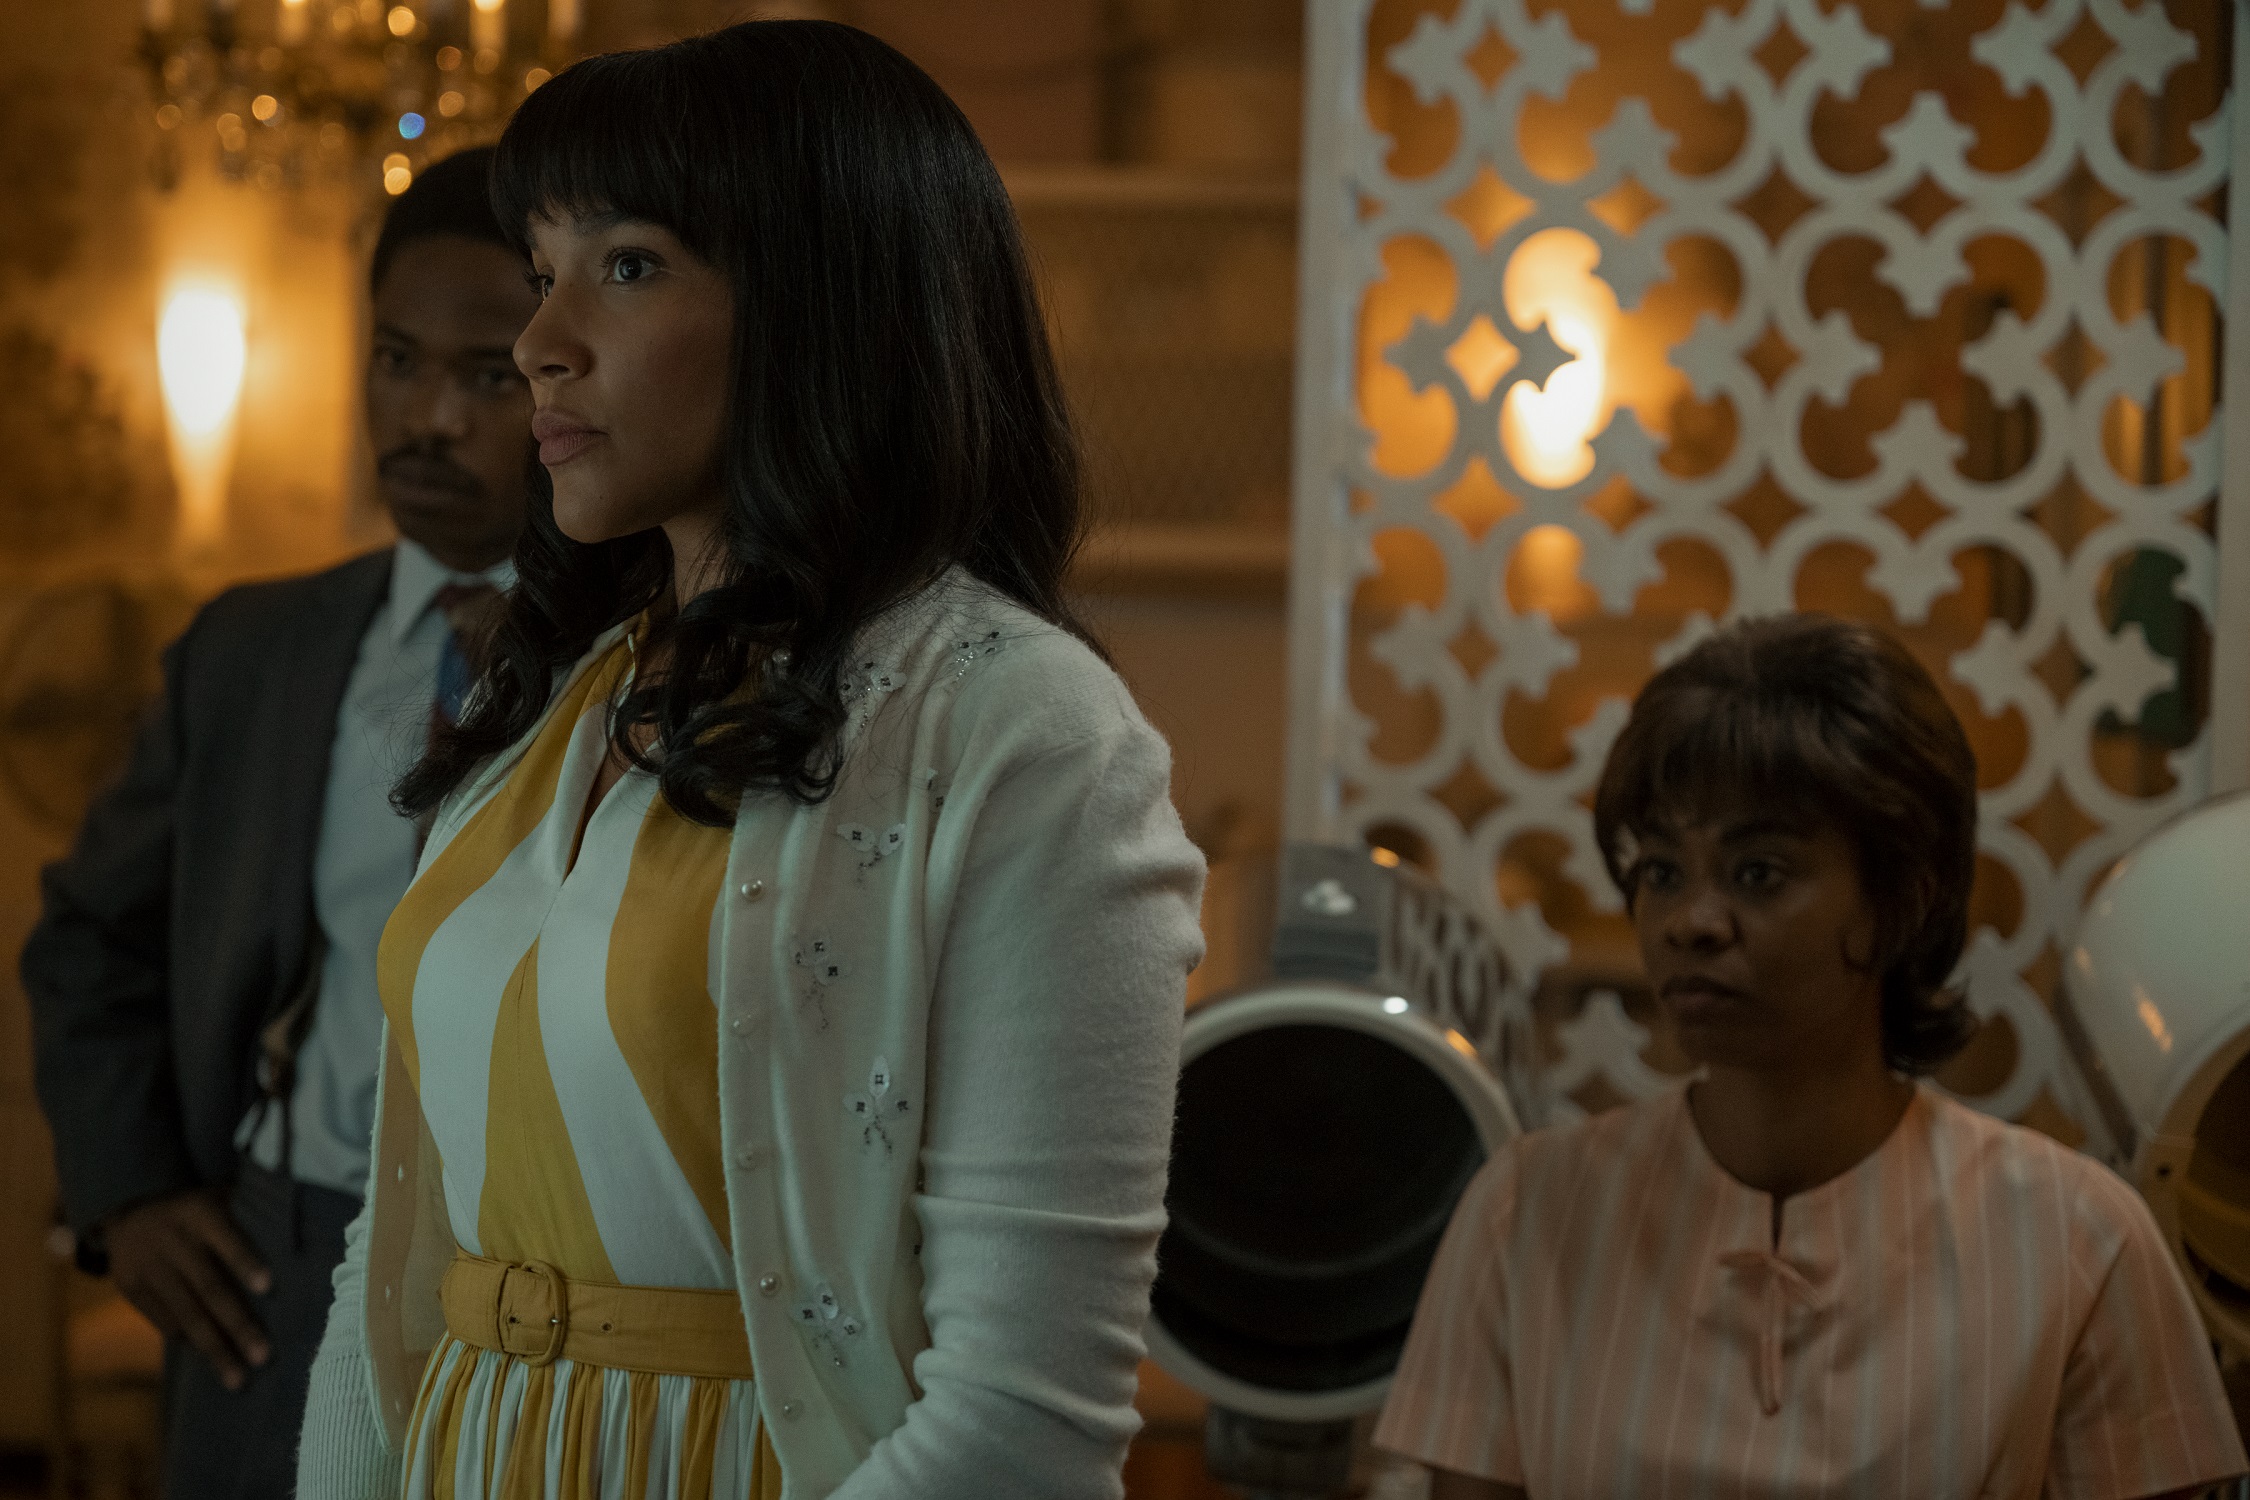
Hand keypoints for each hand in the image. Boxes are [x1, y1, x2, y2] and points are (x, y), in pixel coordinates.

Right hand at [103, 1188, 271, 1389]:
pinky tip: (209, 1359)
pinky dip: (188, 1341)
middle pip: (209, 1288)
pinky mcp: (130, 1288)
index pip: (227, 1240)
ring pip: (186, 1314)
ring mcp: (148, 1267)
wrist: (125, 1208)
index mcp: (200, 1214)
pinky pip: (163, 1321)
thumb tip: (297, 1242)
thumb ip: (250, 1215)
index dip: (246, 1262)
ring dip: (214, 1349)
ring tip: (237, 1379)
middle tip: (263, 1357)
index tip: (269, 1288)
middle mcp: (173, 1241)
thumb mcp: (217, 1199)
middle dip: (237, 1325)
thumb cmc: (194, 1210)